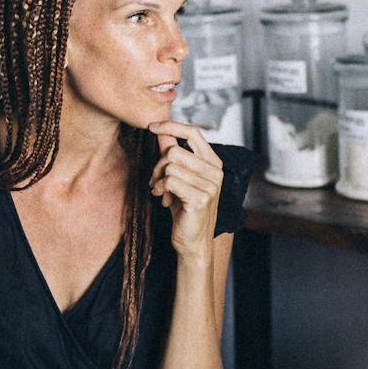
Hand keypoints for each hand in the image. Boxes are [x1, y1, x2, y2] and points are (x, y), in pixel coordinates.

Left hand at [148, 120, 222, 261]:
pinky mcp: (201, 199)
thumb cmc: (186, 210)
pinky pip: (170, 181)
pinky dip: (160, 189)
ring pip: (170, 166)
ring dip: (158, 180)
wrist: (192, 242)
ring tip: (160, 192)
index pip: (193, 132)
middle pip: (175, 151)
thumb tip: (161, 131)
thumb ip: (173, 153)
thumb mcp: (180, 178)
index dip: (171, 126)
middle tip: (155, 180)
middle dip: (158, 165)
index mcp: (213, 163)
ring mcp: (210, 186)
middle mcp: (215, 172)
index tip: (152, 127)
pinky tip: (164, 200)